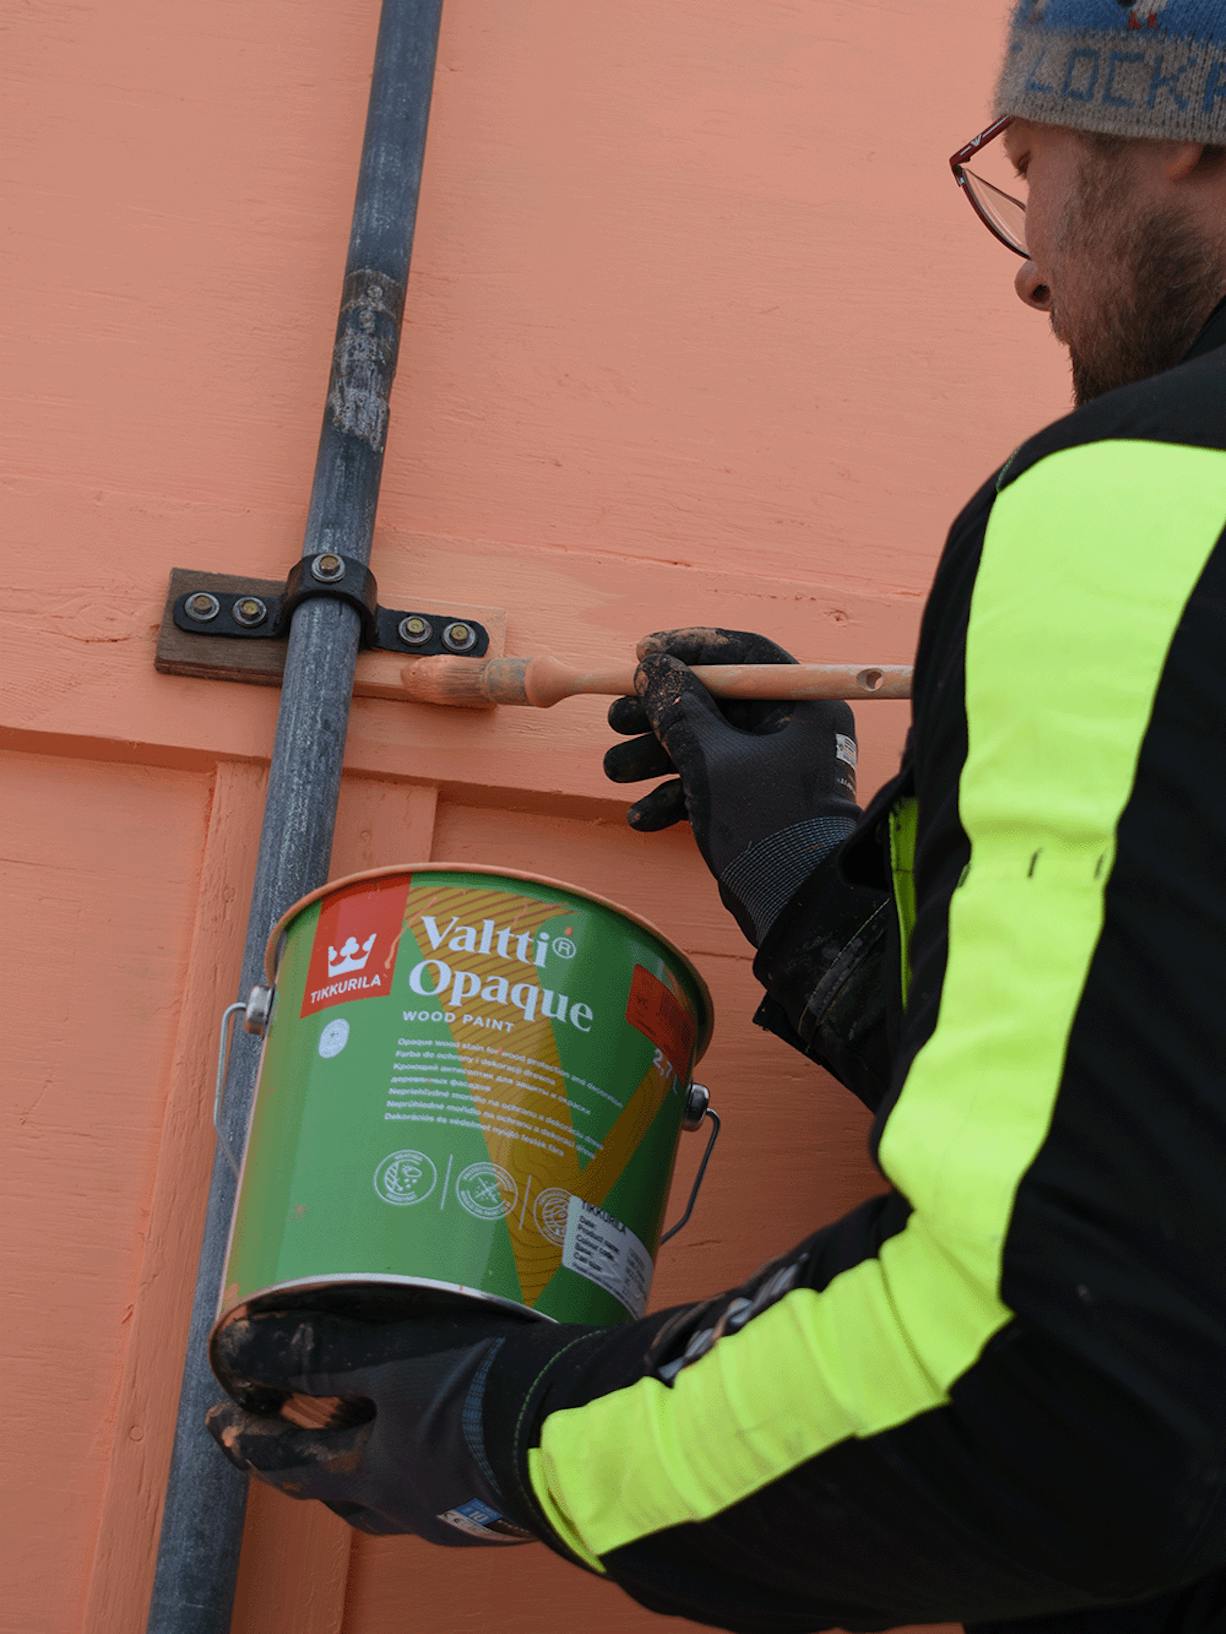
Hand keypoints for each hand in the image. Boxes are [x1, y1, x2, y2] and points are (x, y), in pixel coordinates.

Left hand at [205, 1307, 536, 1543]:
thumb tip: (239, 1343)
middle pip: (333, 1492)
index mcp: (373, 1472)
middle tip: (278, 1441)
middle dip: (298, 1464)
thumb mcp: (396, 1358)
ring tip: (358, 1445)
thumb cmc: (483, 1392)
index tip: (217, 1419)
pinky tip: (441, 1449)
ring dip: (360, 1476)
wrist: (577, 1432)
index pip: (287, 1458)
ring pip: (387, 1501)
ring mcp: (455, 1511)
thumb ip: (322, 1352)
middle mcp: (405, 1504)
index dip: (246, 1436)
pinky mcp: (502, 1506)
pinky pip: (442, 1495)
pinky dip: (424, 1472)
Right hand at [603, 628, 859, 943]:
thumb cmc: (766, 824)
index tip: (642, 654)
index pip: (745, 655)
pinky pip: (713, 787)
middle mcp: (795, 733)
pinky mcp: (759, 807)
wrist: (798, 911)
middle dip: (660, 714)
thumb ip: (678, 709)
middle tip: (616, 719)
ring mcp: (776, 772)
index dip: (690, 649)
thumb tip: (652, 667)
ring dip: (656, 759)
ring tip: (614, 771)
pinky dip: (676, 798)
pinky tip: (642, 818)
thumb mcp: (712, 760)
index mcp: (804, 707)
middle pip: (717, 703)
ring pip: (707, 747)